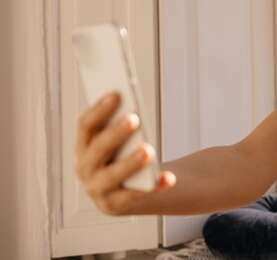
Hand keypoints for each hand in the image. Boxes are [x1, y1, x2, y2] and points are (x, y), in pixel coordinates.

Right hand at [75, 92, 175, 214]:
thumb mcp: (122, 139)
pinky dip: (155, 186)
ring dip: (130, 162)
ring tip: (148, 150)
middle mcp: (85, 168)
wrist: (131, 188)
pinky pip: (136, 195)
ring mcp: (97, 189)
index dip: (99, 109)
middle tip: (135, 117)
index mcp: (84, 145)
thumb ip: (123, 124)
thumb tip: (134, 107)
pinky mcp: (114, 206)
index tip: (116, 94)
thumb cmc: (126, 154)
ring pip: (113, 175)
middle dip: (116, 132)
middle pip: (99, 148)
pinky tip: (170, 178)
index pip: (86, 125)